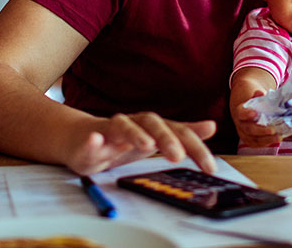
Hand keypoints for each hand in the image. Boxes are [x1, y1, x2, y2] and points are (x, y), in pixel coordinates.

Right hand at [65, 112, 216, 175]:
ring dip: (135, 134)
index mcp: (152, 127)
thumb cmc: (120, 141)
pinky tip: (95, 141)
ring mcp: (110, 129)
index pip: (178, 132)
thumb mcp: (155, 140)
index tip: (210, 167)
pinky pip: (90, 139)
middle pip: (153, 123)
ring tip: (146, 146)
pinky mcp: (88, 139)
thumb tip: (211, 126)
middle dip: (166, 139)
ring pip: (123, 125)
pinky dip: (92, 140)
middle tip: (177, 157)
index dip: (195, 148)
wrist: (80, 138)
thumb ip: (182, 134)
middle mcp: (134, 124)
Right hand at [230, 89, 282, 148]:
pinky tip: (275, 140)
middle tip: (272, 130)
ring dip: (266, 139)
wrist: (248, 110)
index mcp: (240, 112)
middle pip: (248, 129)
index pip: (241, 113)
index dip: (246, 114)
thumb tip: (260, 92)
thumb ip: (258, 95)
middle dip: (261, 130)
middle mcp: (240, 124)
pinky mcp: (250, 140)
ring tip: (278, 137)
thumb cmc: (253, 103)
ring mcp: (244, 133)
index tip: (254, 113)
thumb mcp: (255, 97)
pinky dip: (266, 143)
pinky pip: (257, 144)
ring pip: (253, 139)